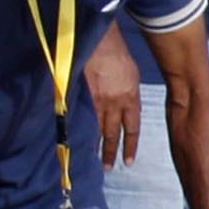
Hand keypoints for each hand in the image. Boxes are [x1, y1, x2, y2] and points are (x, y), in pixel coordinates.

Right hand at [85, 25, 143, 165]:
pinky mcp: (81, 96)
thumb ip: (129, 94)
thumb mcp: (131, 75)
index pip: (132, 128)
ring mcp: (97, 101)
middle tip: (108, 168)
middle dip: (111, 152)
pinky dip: (80, 130)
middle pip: (113, 133)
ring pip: (96, 129)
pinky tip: (76, 139)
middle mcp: (115, 104)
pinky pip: (82, 118)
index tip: (128, 161)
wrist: (100, 40)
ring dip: (95, 145)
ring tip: (92, 159)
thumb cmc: (117, 52)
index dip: (130, 146)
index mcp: (130, 98)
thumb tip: (126, 106)